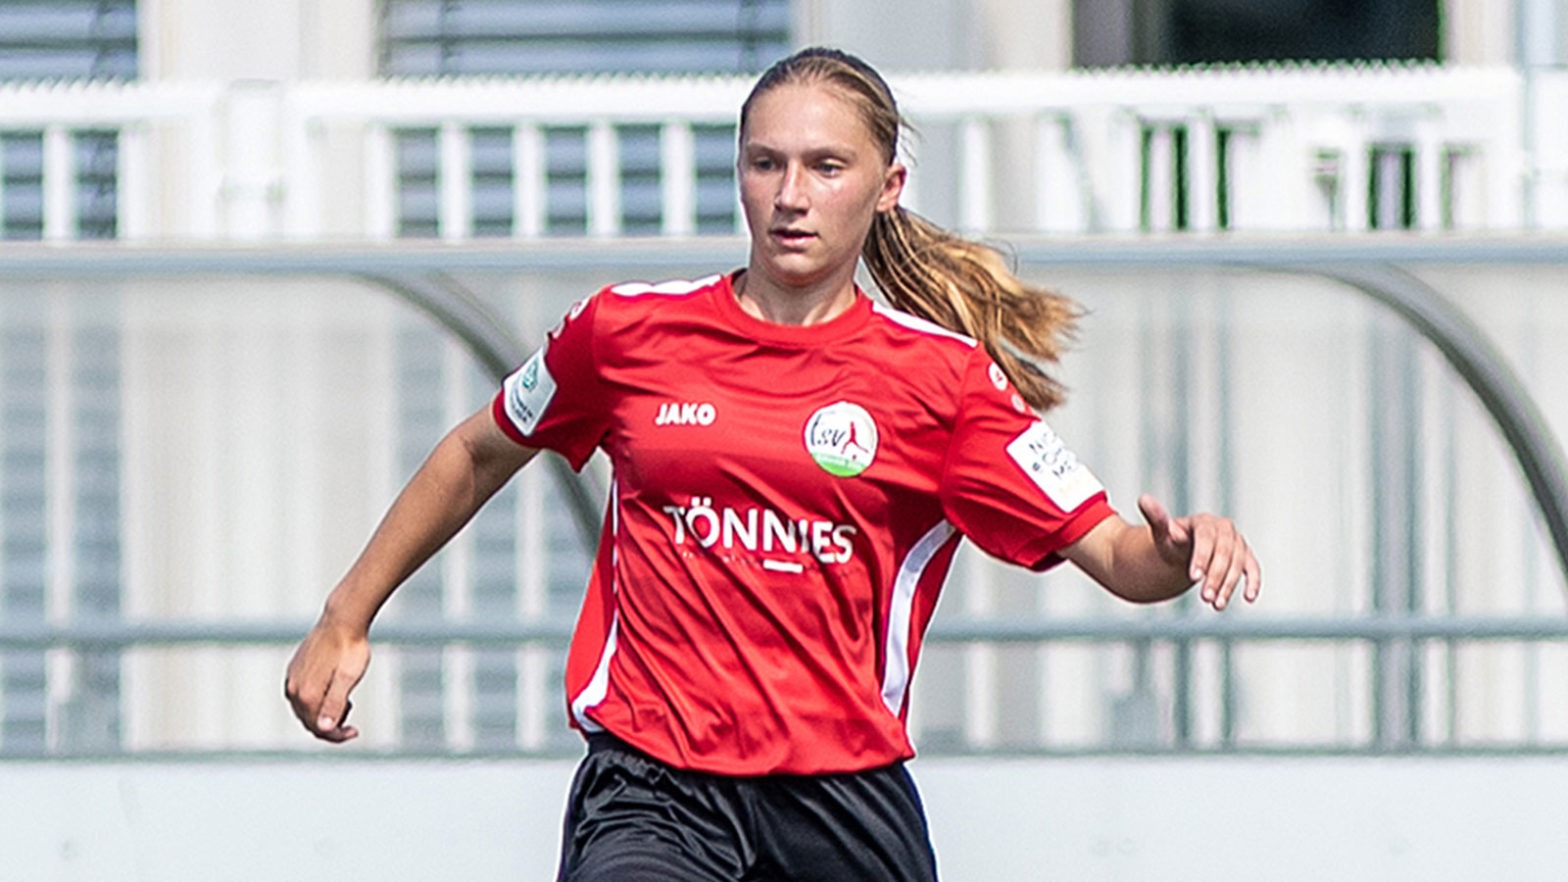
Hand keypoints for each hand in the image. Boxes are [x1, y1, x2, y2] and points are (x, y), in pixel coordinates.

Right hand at [284, 614, 370, 742]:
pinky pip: (302, 693)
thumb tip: (325, 729)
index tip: (354, 732)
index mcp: (306, 694)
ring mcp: (292, 677)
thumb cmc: (350, 648)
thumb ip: (335, 704)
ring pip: (304, 708)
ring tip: (345, 700)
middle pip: (309, 720)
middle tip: (351, 713)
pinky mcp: (295, 668)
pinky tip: (333, 688)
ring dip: (323, 711)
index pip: (317, 728)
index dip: (336, 736)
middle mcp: (294, 688)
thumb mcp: (348, 678)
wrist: (343, 619)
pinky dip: (317, 698)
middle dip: (330, 725)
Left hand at [1138, 493, 1260, 610]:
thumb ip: (1157, 519)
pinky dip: (1253, 582)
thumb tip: (1144, 499)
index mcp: (1203, 522)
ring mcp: (1237, 542)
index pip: (1205, 538)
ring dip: (1229, 585)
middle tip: (1205, 598)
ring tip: (1216, 605)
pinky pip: (1252, 568)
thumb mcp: (1162, 533)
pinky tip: (1249, 598)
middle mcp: (1224, 528)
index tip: (1193, 577)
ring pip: (1238, 563)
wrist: (1184, 551)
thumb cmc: (1172, 543)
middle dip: (1215, 576)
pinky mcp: (1245, 556)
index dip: (1201, 557)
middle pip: (1224, 552)